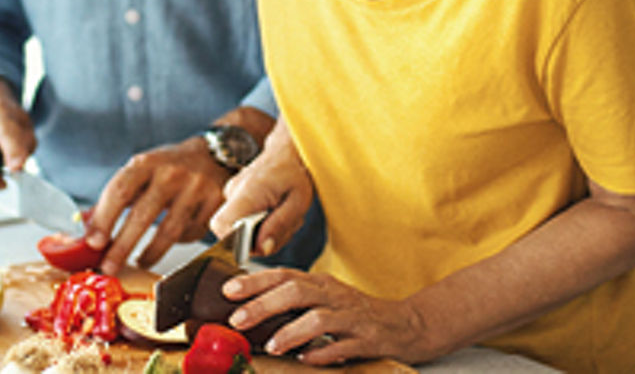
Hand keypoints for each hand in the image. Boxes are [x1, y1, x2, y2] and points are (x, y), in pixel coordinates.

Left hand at [86, 135, 232, 274]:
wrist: (215, 153)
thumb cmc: (169, 167)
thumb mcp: (141, 171)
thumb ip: (114, 198)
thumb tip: (82, 227)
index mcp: (147, 162)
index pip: (120, 191)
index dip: (104, 219)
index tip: (93, 243)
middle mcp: (172, 172)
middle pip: (143, 215)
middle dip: (123, 246)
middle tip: (109, 266)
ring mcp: (197, 187)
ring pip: (171, 231)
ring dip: (151, 253)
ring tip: (139, 262)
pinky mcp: (216, 202)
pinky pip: (193, 233)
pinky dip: (179, 242)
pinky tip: (170, 242)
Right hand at [209, 118, 311, 259]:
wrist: (288, 151)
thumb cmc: (295, 174)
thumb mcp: (298, 202)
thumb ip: (280, 226)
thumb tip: (262, 249)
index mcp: (247, 192)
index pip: (223, 226)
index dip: (239, 242)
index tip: (265, 239)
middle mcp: (233, 192)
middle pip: (232, 234)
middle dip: (259, 240)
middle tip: (284, 225)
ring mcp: (232, 194)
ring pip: (240, 230)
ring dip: (264, 231)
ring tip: (283, 214)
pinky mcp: (235, 198)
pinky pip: (243, 222)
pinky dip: (261, 224)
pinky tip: (275, 212)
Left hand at [223, 269, 435, 364]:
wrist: (405, 324)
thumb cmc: (356, 314)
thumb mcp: (325, 301)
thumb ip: (293, 303)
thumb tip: (249, 310)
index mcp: (321, 284)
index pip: (284, 275)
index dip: (255, 281)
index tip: (229, 290)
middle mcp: (334, 296)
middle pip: (296, 292)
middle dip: (263, 304)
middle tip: (238, 319)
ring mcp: (351, 317)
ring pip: (317, 318)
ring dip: (291, 331)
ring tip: (272, 345)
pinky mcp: (366, 339)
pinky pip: (342, 346)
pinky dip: (322, 353)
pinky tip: (306, 359)